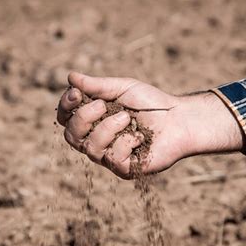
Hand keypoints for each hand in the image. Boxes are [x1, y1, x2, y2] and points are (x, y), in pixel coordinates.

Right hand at [57, 72, 244, 178]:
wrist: (180, 119)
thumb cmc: (151, 103)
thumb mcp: (122, 88)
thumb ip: (97, 85)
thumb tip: (70, 77)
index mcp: (93, 121)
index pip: (66, 118)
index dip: (65, 107)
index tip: (76, 93)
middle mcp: (97, 140)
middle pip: (71, 136)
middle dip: (83, 118)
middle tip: (104, 105)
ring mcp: (109, 157)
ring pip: (91, 148)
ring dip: (109, 128)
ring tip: (128, 118)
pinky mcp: (124, 169)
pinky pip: (112, 159)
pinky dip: (127, 142)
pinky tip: (140, 137)